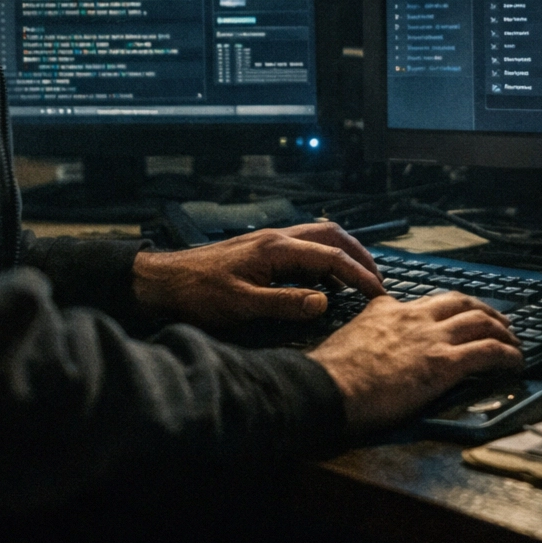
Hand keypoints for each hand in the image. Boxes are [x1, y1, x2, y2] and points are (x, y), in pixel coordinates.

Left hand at [132, 222, 383, 326]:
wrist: (162, 282)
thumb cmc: (197, 294)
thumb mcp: (242, 306)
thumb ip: (285, 304)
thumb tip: (324, 302)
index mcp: (277, 249)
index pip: (332, 258)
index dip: (360, 276)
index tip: (379, 294)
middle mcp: (277, 238)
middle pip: (333, 236)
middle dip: (359, 256)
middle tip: (377, 280)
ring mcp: (268, 242)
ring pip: (318, 238)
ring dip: (342, 254)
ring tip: (356, 280)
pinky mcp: (260, 250)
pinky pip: (303, 247)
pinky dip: (322, 260)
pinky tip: (321, 283)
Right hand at [308, 292, 522, 434]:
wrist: (327, 387)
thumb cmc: (329, 375)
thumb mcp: (346, 339)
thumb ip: (364, 334)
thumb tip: (363, 345)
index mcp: (387, 310)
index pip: (425, 302)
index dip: (448, 309)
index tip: (455, 317)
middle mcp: (414, 316)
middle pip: (461, 302)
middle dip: (485, 311)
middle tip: (498, 323)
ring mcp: (431, 338)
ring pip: (481, 321)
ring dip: (503, 331)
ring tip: (513, 343)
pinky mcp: (444, 363)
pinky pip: (488, 351)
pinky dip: (507, 354)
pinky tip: (515, 362)